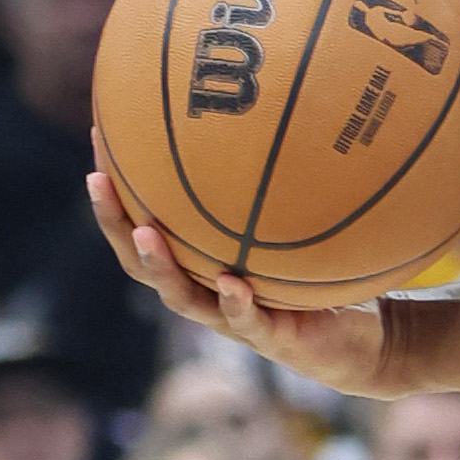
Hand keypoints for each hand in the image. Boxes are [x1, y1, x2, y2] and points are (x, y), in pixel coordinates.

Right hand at [87, 146, 393, 394]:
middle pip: (140, 260)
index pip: (142, 224)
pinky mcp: (270, 338)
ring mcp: (232, 319)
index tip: (99, 137)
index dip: (117, 188)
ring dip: (160, 265)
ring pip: (181, 296)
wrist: (362, 341)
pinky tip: (234, 283)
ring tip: (145, 233)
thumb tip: (274, 118)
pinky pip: (247, 320)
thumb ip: (278, 190)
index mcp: (198, 266)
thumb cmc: (320, 279)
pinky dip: (237, 303)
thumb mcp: (296, 228)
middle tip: (97, 181)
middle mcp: (204, 292)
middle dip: (115, 222)